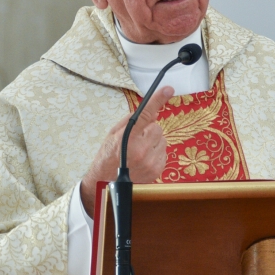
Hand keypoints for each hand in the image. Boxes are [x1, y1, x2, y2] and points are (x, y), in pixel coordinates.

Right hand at [80, 86, 173, 216]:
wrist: (106, 184)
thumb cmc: (107, 157)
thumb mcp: (113, 134)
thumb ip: (131, 121)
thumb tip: (149, 112)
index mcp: (128, 137)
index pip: (146, 114)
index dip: (158, 100)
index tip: (168, 89)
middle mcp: (141, 149)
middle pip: (157, 128)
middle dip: (149, 131)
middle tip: (135, 140)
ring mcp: (151, 161)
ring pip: (162, 140)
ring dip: (153, 143)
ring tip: (138, 153)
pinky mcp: (157, 170)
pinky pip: (163, 152)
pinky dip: (155, 153)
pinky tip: (142, 160)